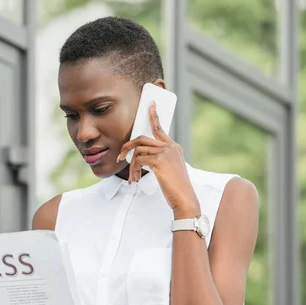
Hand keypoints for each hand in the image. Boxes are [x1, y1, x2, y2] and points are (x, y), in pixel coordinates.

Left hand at [118, 101, 200, 217]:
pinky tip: (136, 179)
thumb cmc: (176, 188)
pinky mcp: (159, 161)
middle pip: (141, 139)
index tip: (150, 105)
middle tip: (120, 157)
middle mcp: (170, 147)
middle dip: (127, 147)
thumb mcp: (169, 170)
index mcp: (173, 147)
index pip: (160, 129)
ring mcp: (165, 152)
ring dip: (131, 166)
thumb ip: (157, 159)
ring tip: (133, 178)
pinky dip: (134, 170)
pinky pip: (138, 160)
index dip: (153, 116)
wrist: (185, 198)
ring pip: (137, 151)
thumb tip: (140, 157)